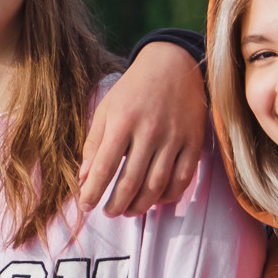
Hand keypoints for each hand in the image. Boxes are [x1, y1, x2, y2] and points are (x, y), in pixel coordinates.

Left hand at [77, 40, 207, 215]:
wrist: (173, 65)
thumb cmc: (133, 90)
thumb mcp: (106, 110)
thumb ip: (94, 144)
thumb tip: (84, 178)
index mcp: (123, 122)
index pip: (104, 167)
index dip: (93, 192)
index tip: (86, 206)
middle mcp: (149, 131)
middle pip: (130, 182)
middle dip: (116, 205)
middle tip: (108, 213)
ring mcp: (174, 138)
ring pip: (156, 186)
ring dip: (140, 206)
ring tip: (128, 211)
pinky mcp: (194, 142)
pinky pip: (182, 179)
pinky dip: (168, 197)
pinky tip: (155, 200)